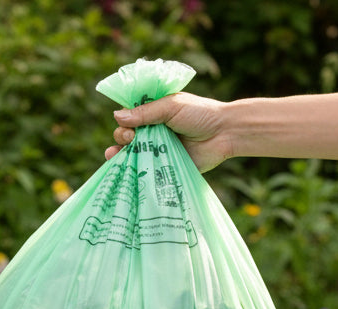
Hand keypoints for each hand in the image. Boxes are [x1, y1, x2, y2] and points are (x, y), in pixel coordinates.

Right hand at [103, 92, 231, 171]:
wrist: (224, 134)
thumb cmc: (200, 114)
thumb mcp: (171, 107)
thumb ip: (145, 113)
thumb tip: (116, 116)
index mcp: (153, 112)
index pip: (129, 116)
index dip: (123, 121)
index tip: (127, 126)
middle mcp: (153, 130)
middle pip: (127, 135)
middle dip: (122, 137)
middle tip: (130, 139)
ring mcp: (158, 149)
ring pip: (133, 153)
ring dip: (120, 155)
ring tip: (113, 156)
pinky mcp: (165, 166)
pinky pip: (147, 170)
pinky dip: (135, 171)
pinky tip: (124, 173)